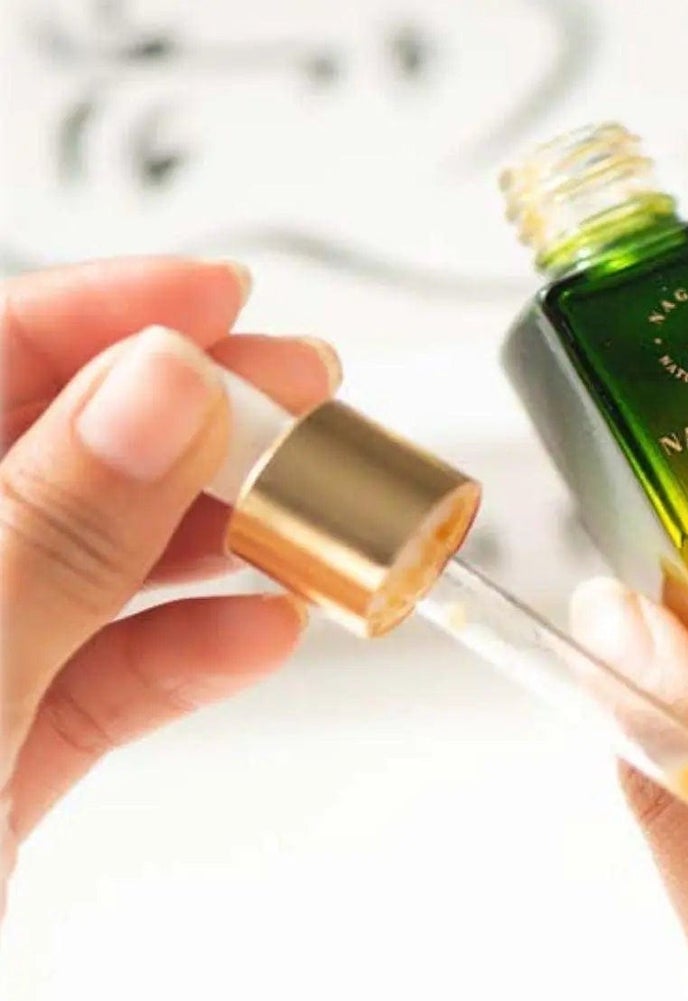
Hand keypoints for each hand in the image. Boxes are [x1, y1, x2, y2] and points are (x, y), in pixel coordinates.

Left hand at [0, 257, 338, 916]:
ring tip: (318, 530)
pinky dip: (189, 658)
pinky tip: (262, 635)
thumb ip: (39, 534)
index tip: (219, 303)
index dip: (94, 317)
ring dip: (212, 546)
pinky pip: (103, 681)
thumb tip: (155, 392)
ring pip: (89, 569)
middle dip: (185, 426)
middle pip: (46, 457)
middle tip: (306, 407)